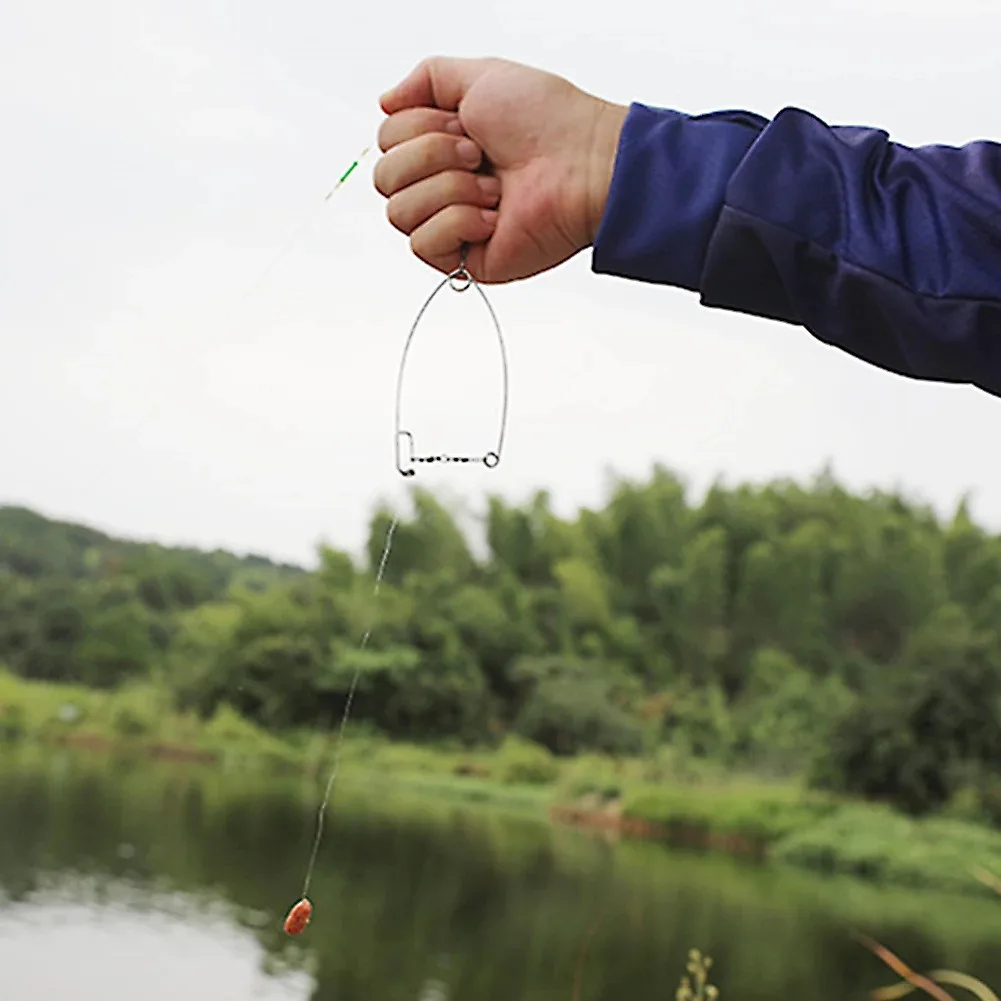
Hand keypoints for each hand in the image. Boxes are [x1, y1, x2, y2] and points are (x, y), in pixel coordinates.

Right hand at [374, 56, 627, 283]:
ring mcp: (452, 226)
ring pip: (399, 211)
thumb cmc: (548, 122)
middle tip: (479, 154)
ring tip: (493, 188)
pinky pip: (422, 244)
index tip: (466, 123)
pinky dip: (458, 222)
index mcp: (442, 146)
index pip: (386, 141)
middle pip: (384, 177)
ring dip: (449, 189)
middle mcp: (442, 186)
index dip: (419, 126)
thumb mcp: (479, 75)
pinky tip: (494, 218)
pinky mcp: (464, 260)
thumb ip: (426, 77)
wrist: (583, 165)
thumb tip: (384, 102)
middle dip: (431, 156)